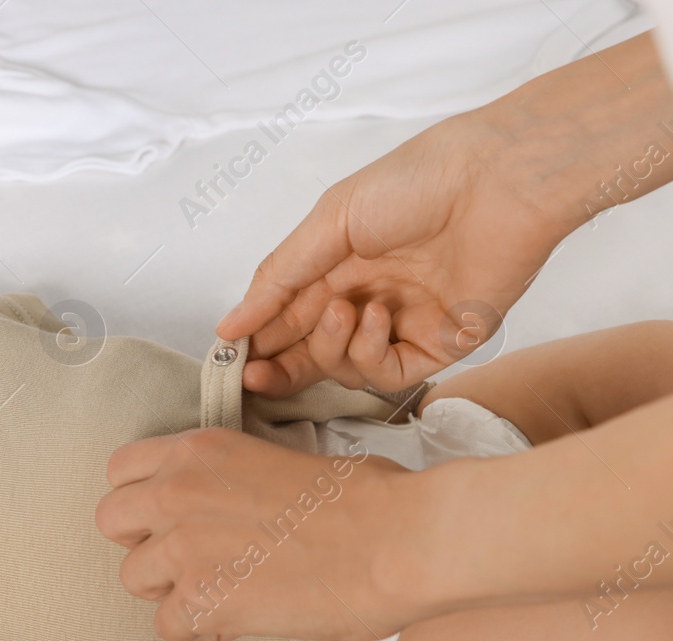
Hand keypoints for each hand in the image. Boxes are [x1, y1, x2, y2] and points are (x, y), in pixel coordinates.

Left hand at [96, 426, 429, 640]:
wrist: (403, 540)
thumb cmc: (369, 500)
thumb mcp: (282, 458)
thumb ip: (232, 480)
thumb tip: (229, 505)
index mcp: (199, 450)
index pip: (121, 470)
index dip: (143, 499)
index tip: (172, 516)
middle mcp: (177, 491)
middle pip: (110, 522)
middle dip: (145, 543)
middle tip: (192, 558)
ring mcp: (183, 548)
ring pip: (133, 579)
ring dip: (173, 590)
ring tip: (225, 591)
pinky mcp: (202, 601)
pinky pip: (167, 626)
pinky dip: (201, 630)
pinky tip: (241, 620)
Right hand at [217, 108, 571, 398]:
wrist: (498, 180)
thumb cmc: (419, 181)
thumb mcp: (329, 220)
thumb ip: (278, 278)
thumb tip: (230, 324)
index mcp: (340, 264)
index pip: (287, 316)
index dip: (257, 339)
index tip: (229, 355)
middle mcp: (369, 297)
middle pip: (311, 352)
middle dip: (279, 366)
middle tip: (252, 373)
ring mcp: (404, 325)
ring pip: (344, 367)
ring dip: (330, 346)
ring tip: (341, 310)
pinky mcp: (440, 345)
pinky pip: (388, 374)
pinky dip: (368, 354)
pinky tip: (373, 318)